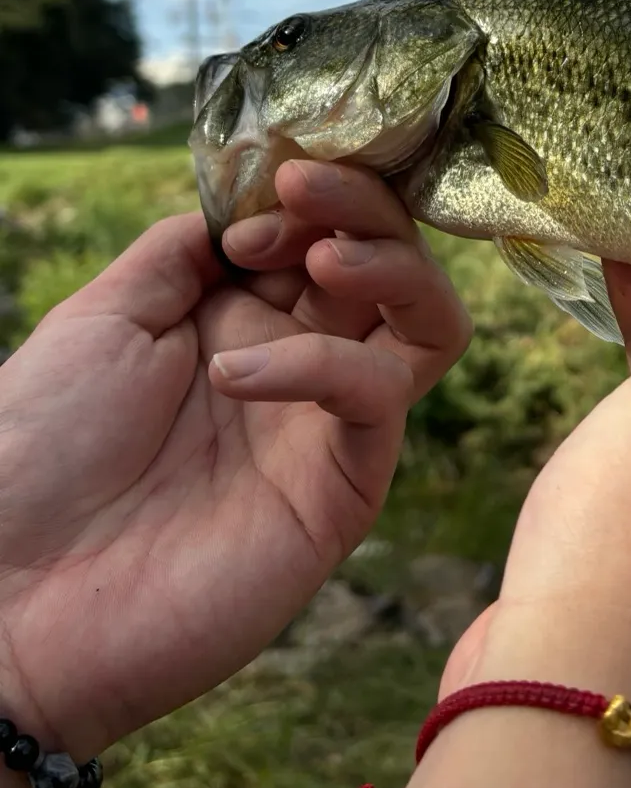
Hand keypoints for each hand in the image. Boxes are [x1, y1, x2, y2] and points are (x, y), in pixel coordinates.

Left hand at [0, 160, 470, 769]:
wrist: (5, 596)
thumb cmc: (32, 456)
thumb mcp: (103, 317)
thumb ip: (185, 251)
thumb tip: (251, 202)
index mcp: (244, 317)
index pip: (330, 231)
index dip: (313, 195)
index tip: (263, 191)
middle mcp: (302, 360)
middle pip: (395, 262)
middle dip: (365, 206)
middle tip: (304, 191)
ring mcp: (328, 422)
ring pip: (432, 326)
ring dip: (395, 269)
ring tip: (323, 259)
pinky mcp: (343, 485)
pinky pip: (377, 397)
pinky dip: (320, 364)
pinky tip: (234, 373)